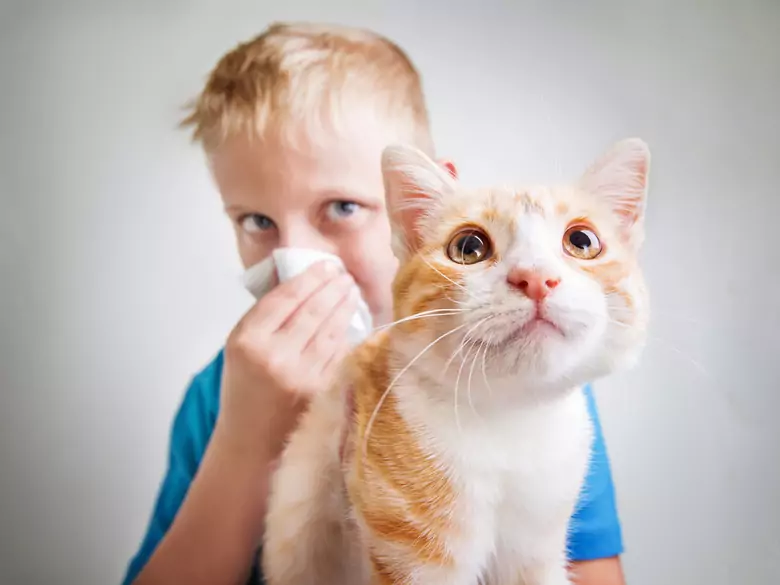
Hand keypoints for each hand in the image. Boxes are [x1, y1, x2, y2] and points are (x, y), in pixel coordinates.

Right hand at [215, 260, 357, 460]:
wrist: (248, 436)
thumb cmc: (243, 385)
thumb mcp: (240, 345)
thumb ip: (266, 316)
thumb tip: (303, 282)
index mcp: (248, 339)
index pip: (285, 298)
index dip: (309, 278)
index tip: (325, 266)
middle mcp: (273, 355)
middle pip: (311, 311)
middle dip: (332, 289)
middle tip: (345, 276)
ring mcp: (299, 375)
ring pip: (329, 331)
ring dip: (344, 308)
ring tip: (352, 292)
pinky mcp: (318, 390)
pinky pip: (337, 354)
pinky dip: (345, 335)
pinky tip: (350, 321)